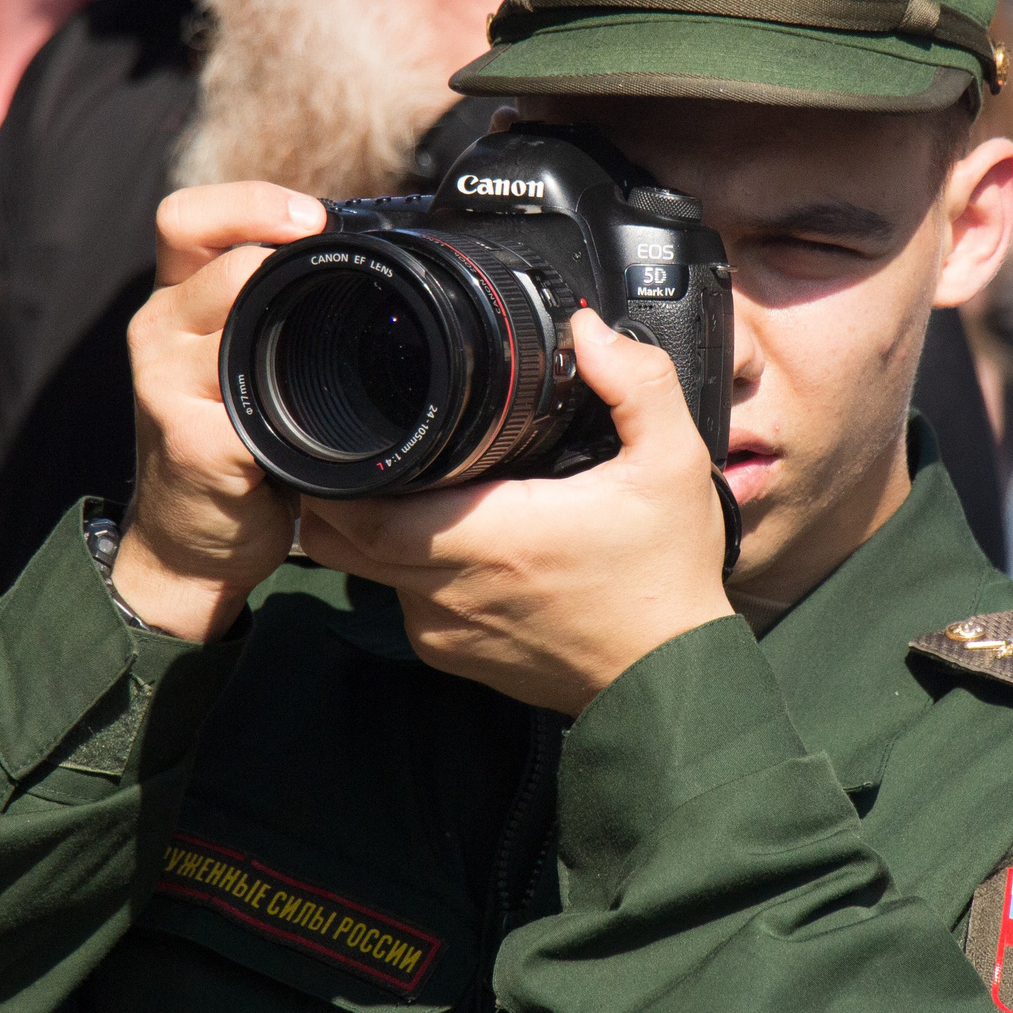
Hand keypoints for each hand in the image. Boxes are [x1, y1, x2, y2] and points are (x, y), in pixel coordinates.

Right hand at [115, 181, 326, 640]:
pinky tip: (309, 425)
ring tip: (322, 353)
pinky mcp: (187, 440)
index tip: (311, 221)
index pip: (187, 217)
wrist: (189, 543)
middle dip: (278, 255)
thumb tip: (375, 270)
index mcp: (177, 302)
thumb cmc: (230, 446)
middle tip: (335, 276)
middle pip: (212, 255)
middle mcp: (159, 331)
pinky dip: (289, 409)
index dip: (249, 203)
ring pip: (228, 315)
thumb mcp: (246, 366)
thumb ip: (277, 316)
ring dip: (284, 326)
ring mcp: (165, 384)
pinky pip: (245, 403)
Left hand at [298, 309, 734, 711]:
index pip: (363, 509)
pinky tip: (454, 539)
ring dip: (375, 526)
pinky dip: (409, 566)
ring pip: (366, 569)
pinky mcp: (452, 656)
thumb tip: (589, 330)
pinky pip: (402, 601)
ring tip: (412, 484)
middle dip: (340, 489)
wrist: (669, 682)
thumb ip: (637, 384)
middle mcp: (452, 590)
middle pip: (340, 537)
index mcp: (492, 537)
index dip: (340, 469)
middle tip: (370, 444)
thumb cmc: (666, 578)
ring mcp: (444, 630)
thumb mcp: (673, 465)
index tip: (353, 427)